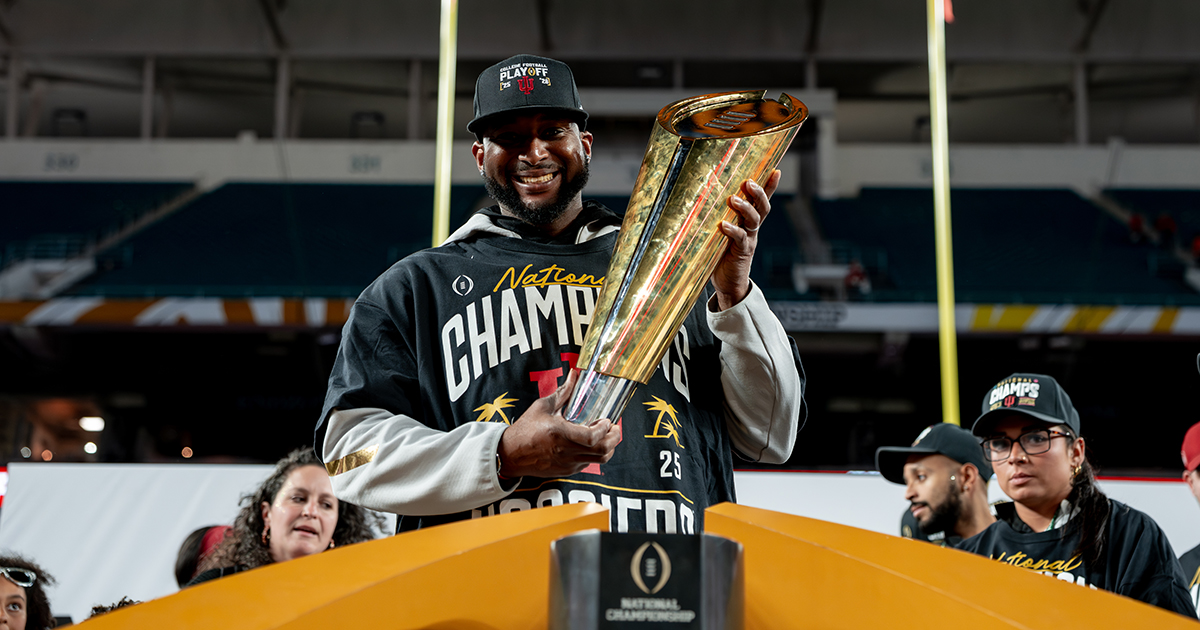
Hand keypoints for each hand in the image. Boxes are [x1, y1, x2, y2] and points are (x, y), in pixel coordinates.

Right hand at [497, 369, 620, 477]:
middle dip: (614, 439)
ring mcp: (567, 463)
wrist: (510, 454)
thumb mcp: (543, 407)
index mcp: (560, 434)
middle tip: (615, 428)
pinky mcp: (567, 471)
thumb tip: (574, 375)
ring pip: (599, 460)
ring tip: (607, 436)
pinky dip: (595, 454)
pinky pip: (588, 464)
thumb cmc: (524, 430)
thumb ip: (563, 392)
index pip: (592, 437)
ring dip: (608, 448)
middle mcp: (565, 451)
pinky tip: (591, 444)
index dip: (605, 429)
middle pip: (602, 451)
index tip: (607, 420)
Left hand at [712, 170, 781, 309]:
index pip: (762, 201)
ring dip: (744, 208)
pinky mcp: (742, 252)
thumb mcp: (721, 233)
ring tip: (733, 199)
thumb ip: (717, 218)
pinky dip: (732, 230)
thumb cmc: (722, 255)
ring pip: (753, 220)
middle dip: (758, 193)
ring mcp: (749, 240)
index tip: (776, 170)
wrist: (728, 284)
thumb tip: (700, 197)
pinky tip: (723, 224)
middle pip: (762, 208)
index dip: (770, 187)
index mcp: (749, 223)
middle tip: (748, 182)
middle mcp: (752, 229)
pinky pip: (740, 238)